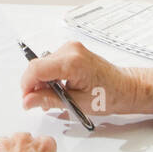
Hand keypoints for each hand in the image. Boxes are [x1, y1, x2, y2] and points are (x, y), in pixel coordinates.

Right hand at [21, 41, 152, 117]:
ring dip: (43, 81)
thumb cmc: (108, 95)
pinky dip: (50, 76)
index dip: (27, 85)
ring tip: (55, 97)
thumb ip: (48, 100)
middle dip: (35, 85)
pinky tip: (59, 88)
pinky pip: (51, 62)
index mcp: (73, 62)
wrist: (125, 87)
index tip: (27, 100)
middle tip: (41, 103)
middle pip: (38, 66)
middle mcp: (71, 50)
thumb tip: (27, 101)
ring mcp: (71, 48)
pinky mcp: (72, 50)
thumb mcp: (76, 103)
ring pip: (43, 64)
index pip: (36, 69)